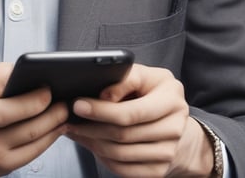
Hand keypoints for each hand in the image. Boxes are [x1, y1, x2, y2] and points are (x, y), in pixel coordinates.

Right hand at [0, 62, 68, 177]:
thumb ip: (6, 74)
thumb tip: (35, 75)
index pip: (7, 112)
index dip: (32, 103)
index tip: (48, 92)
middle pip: (26, 130)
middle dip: (52, 115)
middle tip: (65, 102)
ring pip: (33, 145)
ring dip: (54, 129)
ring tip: (64, 114)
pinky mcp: (1, 168)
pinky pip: (31, 156)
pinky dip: (47, 142)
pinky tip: (54, 130)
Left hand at [66, 64, 213, 176]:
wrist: (173, 120)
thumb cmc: (152, 92)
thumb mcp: (143, 75)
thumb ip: (125, 80)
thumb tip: (103, 95)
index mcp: (171, 98)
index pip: (131, 112)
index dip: (101, 110)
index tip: (78, 105)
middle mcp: (174, 127)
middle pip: (124, 135)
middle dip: (91, 128)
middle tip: (69, 120)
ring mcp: (168, 152)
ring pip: (120, 154)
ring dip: (92, 143)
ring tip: (76, 131)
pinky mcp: (159, 170)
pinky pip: (124, 169)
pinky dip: (102, 158)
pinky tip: (91, 144)